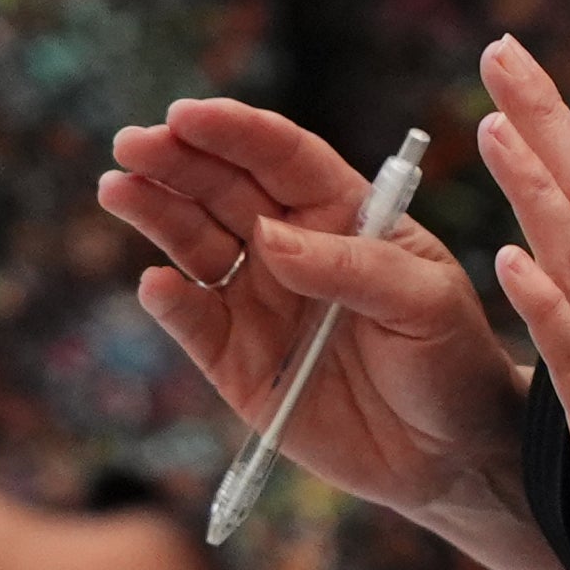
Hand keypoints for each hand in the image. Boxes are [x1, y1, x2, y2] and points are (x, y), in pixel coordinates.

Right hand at [99, 100, 532, 541]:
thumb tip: (268, 239)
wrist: (448, 454)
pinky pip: (193, 322)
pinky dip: (169, 302)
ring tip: (119, 188)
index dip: (235, 132)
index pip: (281, 157)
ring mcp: (258, 300)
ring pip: (194, 243)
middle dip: (177, 161)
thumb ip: (351, 267)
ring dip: (156, 214)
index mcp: (341, 212)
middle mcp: (290, 246)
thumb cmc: (450, 358)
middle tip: (132, 143)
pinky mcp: (234, 361)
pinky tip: (156, 284)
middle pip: (224, 188)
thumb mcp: (423, 302)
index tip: (188, 115)